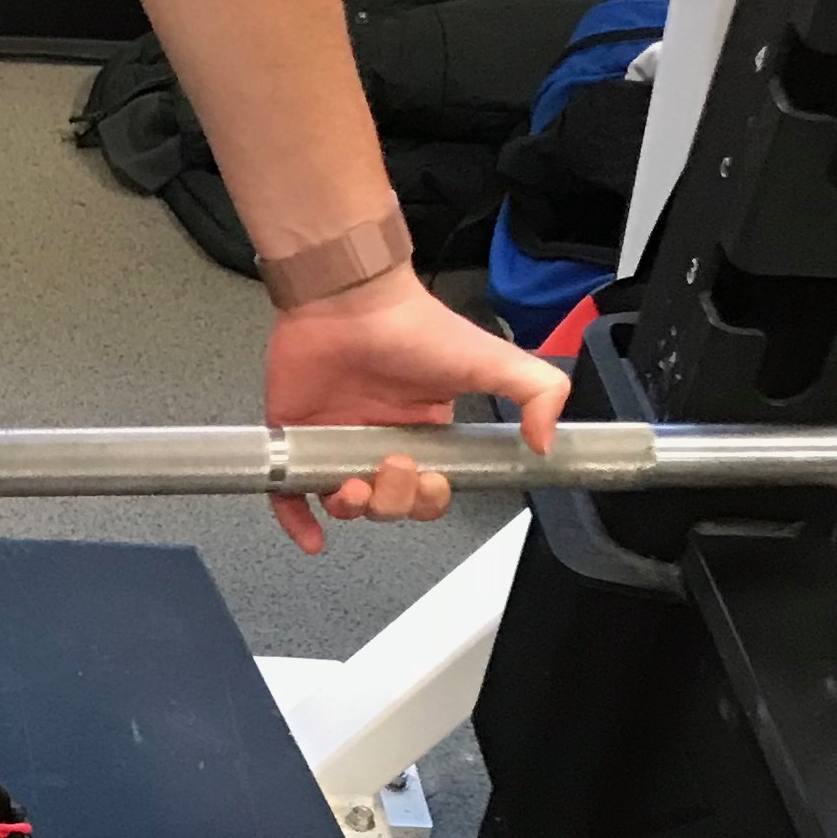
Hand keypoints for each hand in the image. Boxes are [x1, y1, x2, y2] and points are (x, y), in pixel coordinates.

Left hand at [262, 265, 566, 554]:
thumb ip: (535, 393)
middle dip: (394, 500)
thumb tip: (545, 443)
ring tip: (355, 485)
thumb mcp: (491, 359)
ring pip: (344, 504)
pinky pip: (291, 495)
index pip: (430, 490)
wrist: (348, 300)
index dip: (431, 499)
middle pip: (389, 503)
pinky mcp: (294, 439)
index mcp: (424, 432)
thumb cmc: (413, 327)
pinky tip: (312, 537)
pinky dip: (298, 523)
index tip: (434, 481)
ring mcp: (334, 442)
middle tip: (395, 465)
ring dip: (354, 509)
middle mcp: (379, 441)